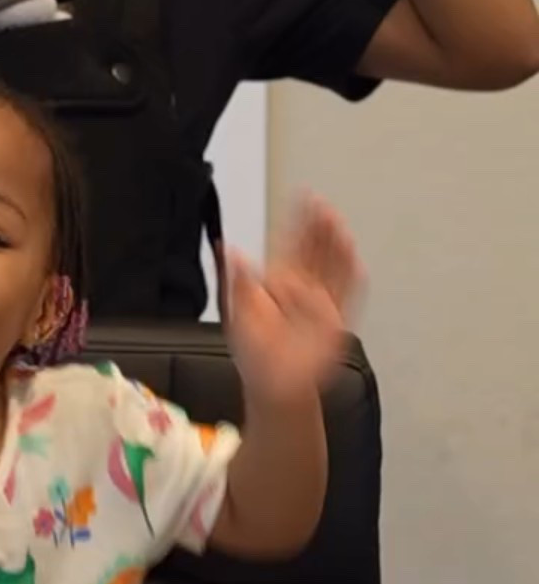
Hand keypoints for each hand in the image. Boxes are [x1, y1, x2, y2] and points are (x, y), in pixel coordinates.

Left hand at [227, 200, 362, 406]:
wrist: (275, 386)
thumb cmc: (254, 354)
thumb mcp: (238, 315)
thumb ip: (238, 281)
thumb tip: (229, 248)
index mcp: (276, 281)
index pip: (290, 243)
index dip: (297, 220)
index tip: (304, 197)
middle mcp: (301, 287)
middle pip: (314, 249)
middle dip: (319, 227)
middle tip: (323, 205)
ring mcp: (320, 302)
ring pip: (332, 266)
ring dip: (336, 245)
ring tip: (338, 224)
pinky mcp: (335, 319)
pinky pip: (347, 293)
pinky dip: (352, 276)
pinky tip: (354, 257)